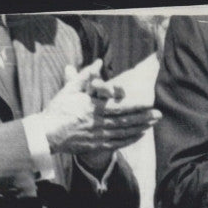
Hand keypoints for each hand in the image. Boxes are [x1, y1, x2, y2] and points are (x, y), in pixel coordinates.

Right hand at [38, 60, 160, 160]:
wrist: (48, 133)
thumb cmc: (59, 109)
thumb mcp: (70, 89)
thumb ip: (85, 75)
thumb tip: (99, 62)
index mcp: (91, 107)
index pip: (119, 107)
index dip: (135, 106)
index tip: (148, 102)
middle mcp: (98, 122)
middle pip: (126, 120)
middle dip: (144, 118)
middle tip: (159, 114)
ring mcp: (99, 135)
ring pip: (124, 132)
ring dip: (141, 128)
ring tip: (153, 123)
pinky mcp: (98, 145)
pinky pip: (119, 143)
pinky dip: (131, 139)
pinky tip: (141, 135)